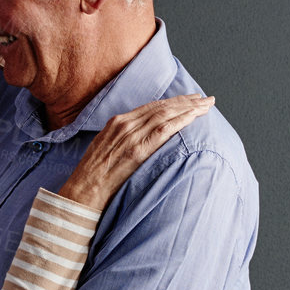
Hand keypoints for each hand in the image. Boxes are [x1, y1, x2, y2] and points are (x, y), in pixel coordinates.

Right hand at [59, 94, 214, 209]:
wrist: (82, 191)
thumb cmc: (92, 177)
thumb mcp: (105, 150)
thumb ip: (122, 141)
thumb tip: (140, 141)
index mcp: (116, 122)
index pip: (150, 107)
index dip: (172, 102)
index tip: (188, 99)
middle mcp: (124, 124)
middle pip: (161, 107)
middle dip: (186, 101)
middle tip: (205, 98)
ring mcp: (131, 136)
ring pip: (166, 114)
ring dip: (190, 108)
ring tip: (207, 104)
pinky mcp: (138, 150)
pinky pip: (165, 129)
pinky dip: (182, 120)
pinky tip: (196, 117)